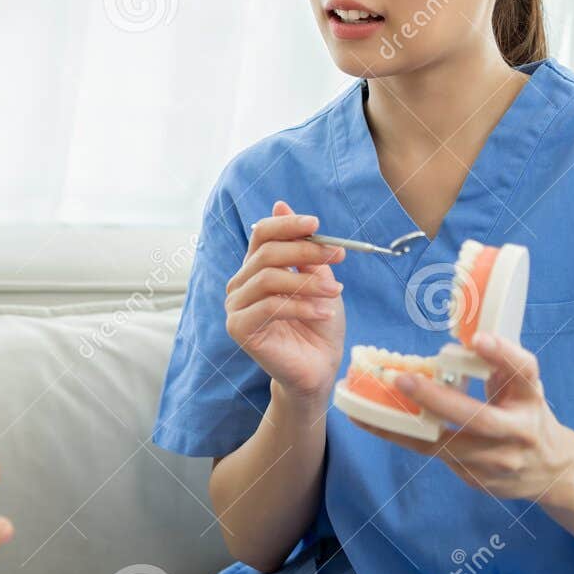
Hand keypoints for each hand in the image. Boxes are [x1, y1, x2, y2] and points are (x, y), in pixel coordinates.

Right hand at [224, 201, 346, 402]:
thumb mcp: (319, 280)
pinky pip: (268, 307)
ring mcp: (236, 307)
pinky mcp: (238, 328)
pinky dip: (302, 307)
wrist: (318, 368)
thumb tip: (281, 205)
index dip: (287, 225)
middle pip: (266, 254)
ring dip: (307, 282)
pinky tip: (324, 312)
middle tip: (338, 255)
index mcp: (256, 268)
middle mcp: (241, 284)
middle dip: (305, 251)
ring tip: (336, 292)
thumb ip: (302, 249)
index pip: (261, 234)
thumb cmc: (318, 325)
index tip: (317, 224)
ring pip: (268, 278)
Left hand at [353, 332, 573, 501]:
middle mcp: (520, 432)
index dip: (502, 355)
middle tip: (401, 379)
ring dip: (405, 426)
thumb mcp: (522, 387)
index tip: (477, 339)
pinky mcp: (479, 480)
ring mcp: (499, 462)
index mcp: (531, 399)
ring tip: (368, 408)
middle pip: (478, 419)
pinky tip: (373, 424)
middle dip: (436, 399)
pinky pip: (436, 457)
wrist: (552, 471)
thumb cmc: (526, 414)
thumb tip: (457, 342)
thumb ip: (496, 365)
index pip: (522, 372)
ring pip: (447, 445)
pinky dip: (403, 438)